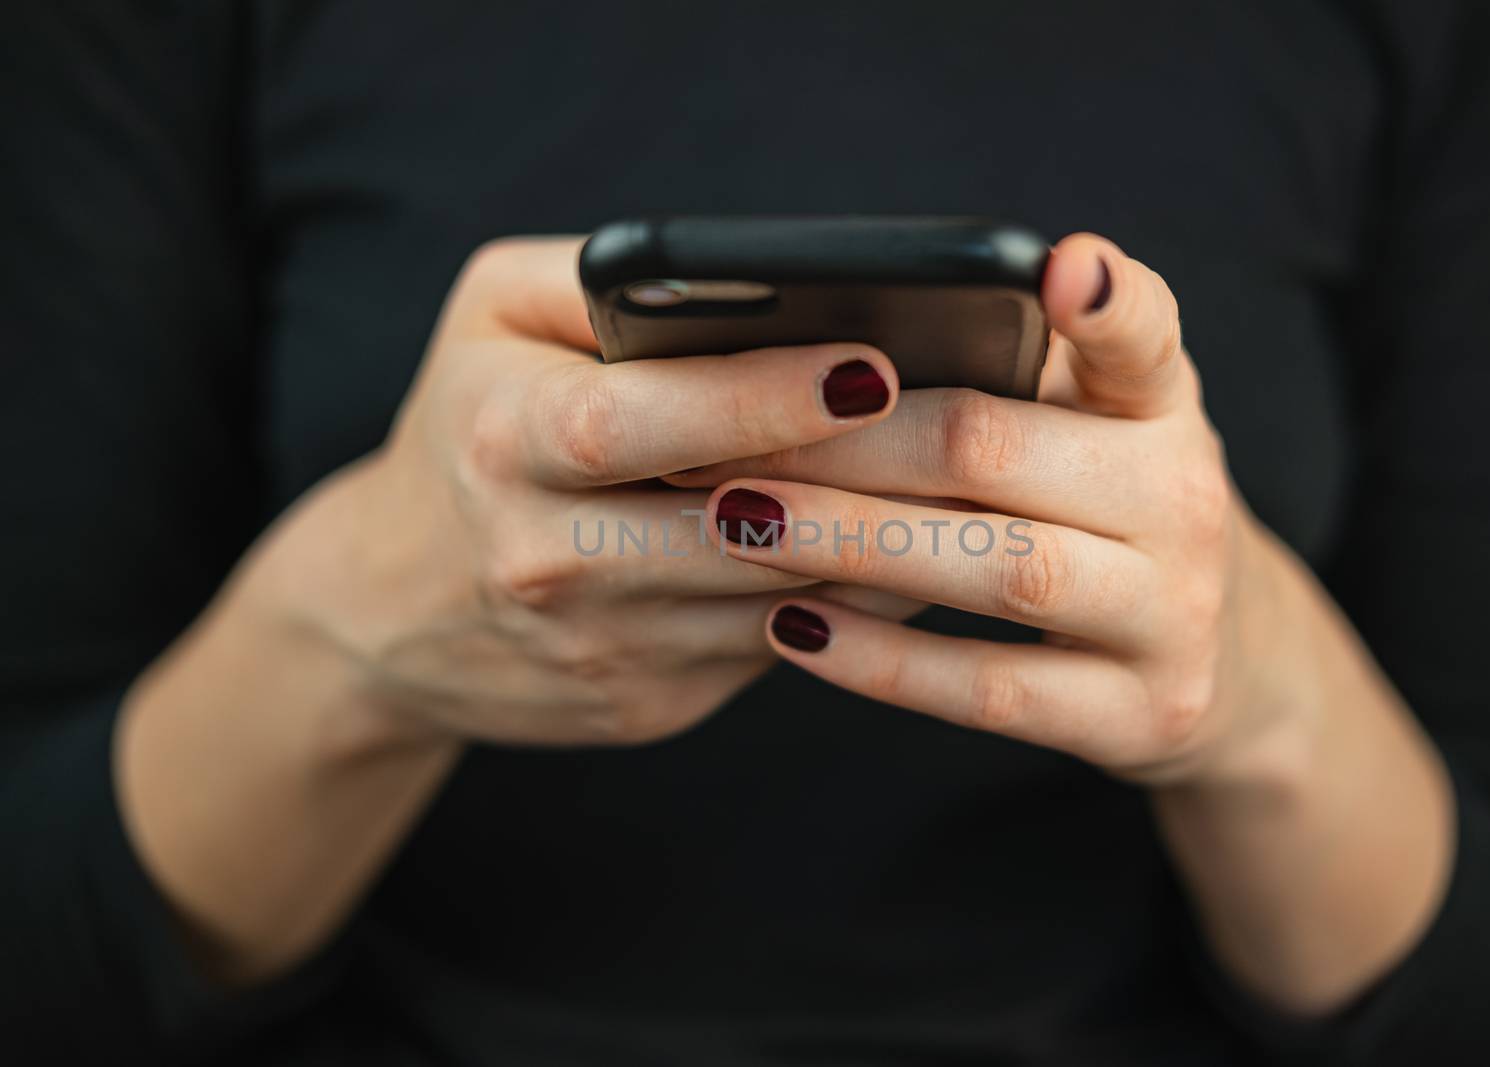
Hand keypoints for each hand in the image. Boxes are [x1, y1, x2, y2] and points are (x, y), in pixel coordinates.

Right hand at [116, 235, 920, 980]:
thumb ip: (602, 279)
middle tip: (973, 426)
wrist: (388, 611)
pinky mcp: (646, 703)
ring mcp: (601, 645)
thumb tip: (756, 278)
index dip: (755, 400)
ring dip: (883, 545)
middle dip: (861, 480)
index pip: (635, 423)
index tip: (872, 366)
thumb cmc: (461, 429)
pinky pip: (782, 645)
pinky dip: (855, 598)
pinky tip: (909, 545)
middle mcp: (544, 557)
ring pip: (779, 598)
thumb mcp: (489, 318)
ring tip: (969, 480)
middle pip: (732, 525)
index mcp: (502, 440)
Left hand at [670, 233, 1293, 783]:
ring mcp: (1173, 615)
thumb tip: (821, 350)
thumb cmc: (1107, 510)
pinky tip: (792, 630)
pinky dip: (886, 664)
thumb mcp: (1094, 426)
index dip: (1111, 302)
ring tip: (738, 521)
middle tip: (723, 441)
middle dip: (847, 445)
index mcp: (1162, 405)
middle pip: (1000, 451)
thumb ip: (1006, 374)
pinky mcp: (1140, 715)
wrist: (1224, 665)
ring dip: (851, 543)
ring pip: (1002, 572)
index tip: (1058, 269)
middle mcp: (1185, 499)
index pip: (1147, 335)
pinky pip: (995, 691)